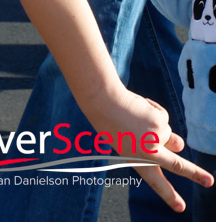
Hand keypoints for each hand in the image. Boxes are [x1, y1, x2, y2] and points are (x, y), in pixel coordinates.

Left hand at [90, 88, 212, 211]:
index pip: (154, 181)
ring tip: (139, 118)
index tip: (180, 208)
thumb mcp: (128, 141)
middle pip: (178, 166)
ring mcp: (157, 138)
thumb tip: (178, 144)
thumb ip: (153, 147)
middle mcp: (149, 152)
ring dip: (161, 127)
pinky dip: (153, 110)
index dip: (168, 195)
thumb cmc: (109, 119)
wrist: (103, 99)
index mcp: (136, 160)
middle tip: (209, 181)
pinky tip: (138, 107)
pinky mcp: (161, 122)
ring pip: (170, 134)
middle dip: (195, 174)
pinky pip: (163, 116)